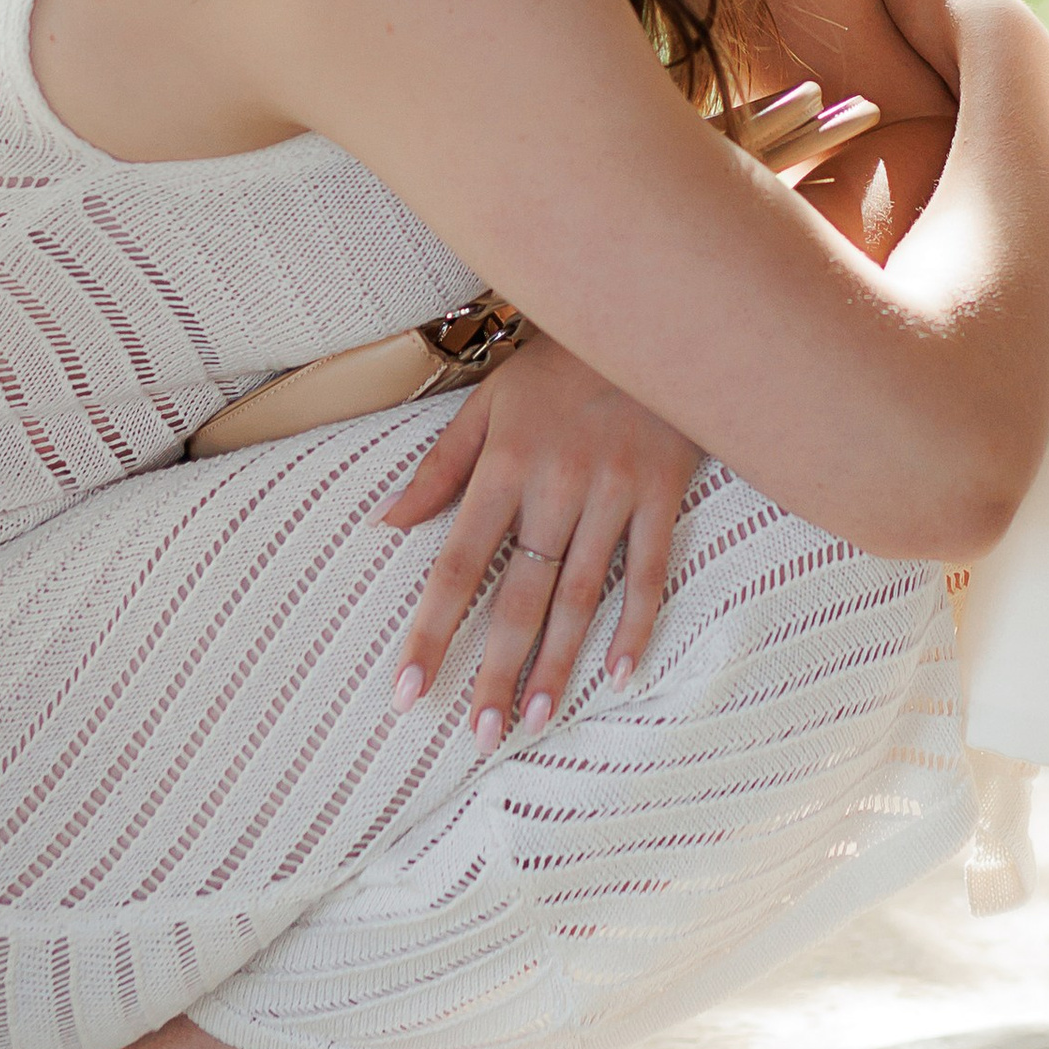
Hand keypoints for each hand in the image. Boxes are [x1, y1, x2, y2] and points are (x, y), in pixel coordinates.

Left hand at [379, 331, 697, 738]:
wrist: (649, 312)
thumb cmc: (560, 362)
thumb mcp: (489, 402)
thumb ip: (440, 467)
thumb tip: (384, 524)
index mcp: (504, 464)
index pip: (458, 564)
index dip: (431, 631)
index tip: (409, 691)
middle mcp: (556, 484)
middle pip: (519, 595)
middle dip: (496, 670)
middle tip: (480, 736)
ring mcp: (615, 491)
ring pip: (580, 593)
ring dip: (557, 662)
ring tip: (533, 720)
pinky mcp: (664, 491)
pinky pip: (651, 569)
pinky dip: (637, 624)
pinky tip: (620, 675)